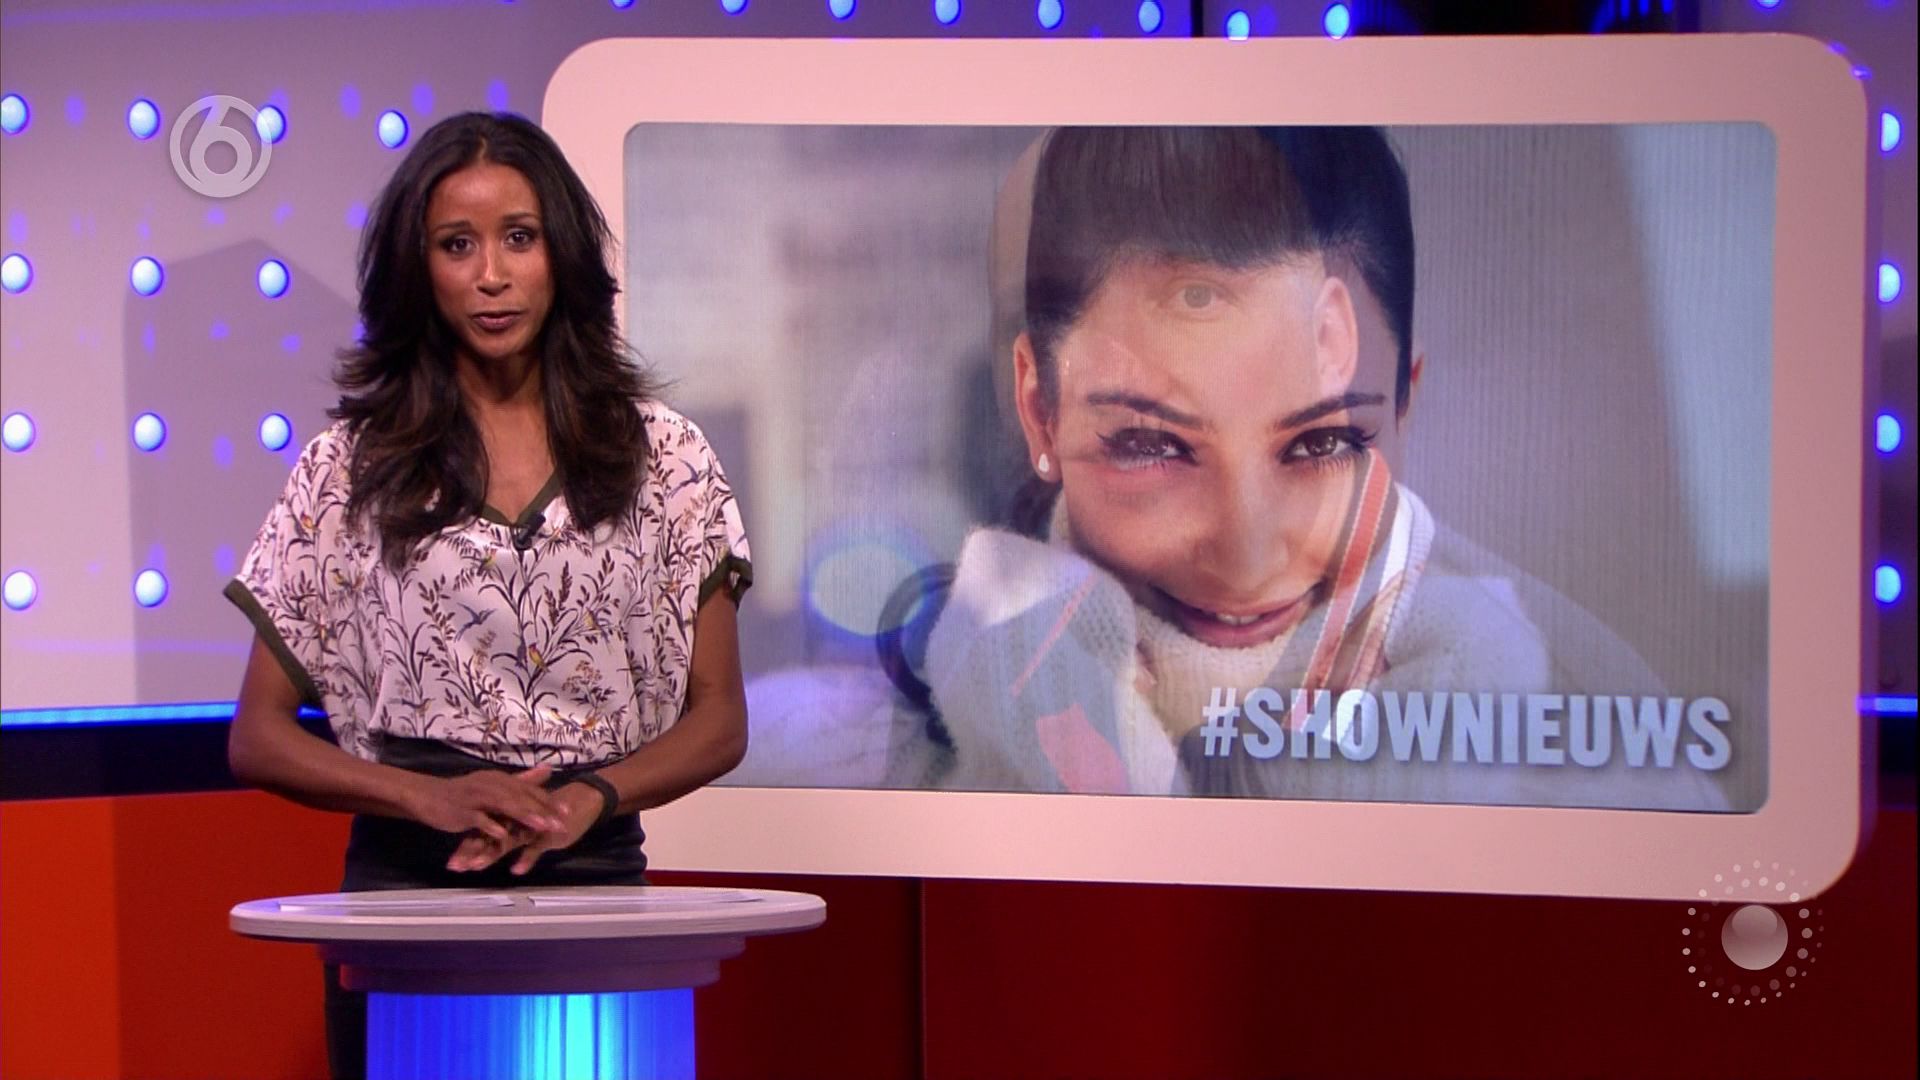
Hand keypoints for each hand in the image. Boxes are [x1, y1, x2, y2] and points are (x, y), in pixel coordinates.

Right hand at [406, 765, 565, 841]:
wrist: (428, 796)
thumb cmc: (464, 793)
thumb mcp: (495, 785)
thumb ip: (522, 780)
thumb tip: (548, 770)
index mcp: (500, 780)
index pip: (529, 791)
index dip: (548, 801)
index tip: (568, 812)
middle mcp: (491, 785)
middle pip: (521, 798)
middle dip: (543, 811)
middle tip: (561, 824)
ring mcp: (476, 797)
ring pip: (504, 806)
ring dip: (523, 816)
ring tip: (541, 827)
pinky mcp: (462, 811)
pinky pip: (479, 819)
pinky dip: (490, 826)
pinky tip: (502, 836)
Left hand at [446, 780, 602, 874]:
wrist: (583, 799)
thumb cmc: (551, 816)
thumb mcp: (527, 828)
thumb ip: (508, 836)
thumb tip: (485, 849)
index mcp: (508, 818)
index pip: (483, 833)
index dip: (467, 847)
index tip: (452, 863)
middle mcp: (515, 822)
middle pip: (489, 837)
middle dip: (471, 852)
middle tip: (455, 866)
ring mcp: (531, 828)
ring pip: (508, 841)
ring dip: (491, 853)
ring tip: (476, 866)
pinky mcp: (548, 834)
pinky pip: (536, 847)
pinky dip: (527, 858)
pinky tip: (516, 870)